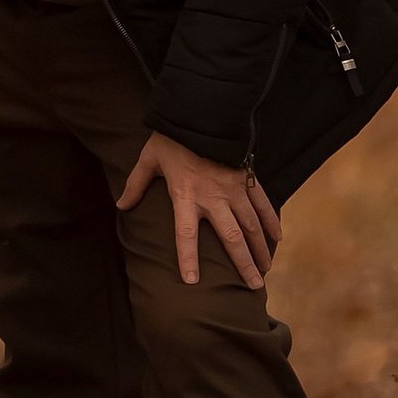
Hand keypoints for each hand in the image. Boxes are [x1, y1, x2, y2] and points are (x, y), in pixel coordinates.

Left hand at [116, 133, 282, 287]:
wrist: (199, 110)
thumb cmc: (171, 136)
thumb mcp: (149, 158)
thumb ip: (136, 184)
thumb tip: (120, 205)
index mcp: (186, 194)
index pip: (186, 234)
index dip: (187, 258)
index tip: (192, 282)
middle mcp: (212, 197)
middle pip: (230, 237)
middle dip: (243, 264)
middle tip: (254, 287)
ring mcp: (233, 188)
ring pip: (250, 225)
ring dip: (259, 249)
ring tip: (266, 270)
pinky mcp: (246, 177)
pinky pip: (262, 203)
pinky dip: (271, 220)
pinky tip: (277, 238)